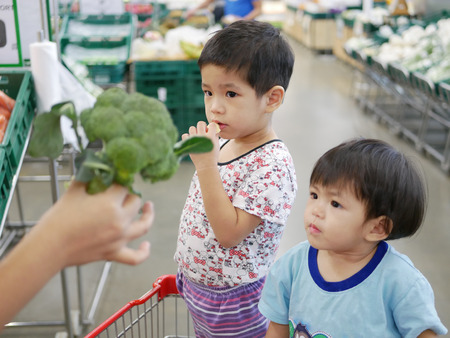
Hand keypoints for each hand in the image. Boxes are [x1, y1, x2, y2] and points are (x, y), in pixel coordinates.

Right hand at [38, 181, 153, 266]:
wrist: (50, 246)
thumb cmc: (59, 219)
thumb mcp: (74, 191)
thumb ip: (87, 177)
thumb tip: (94, 166)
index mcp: (110, 203)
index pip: (124, 187)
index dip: (120, 181)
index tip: (117, 179)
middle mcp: (120, 221)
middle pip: (135, 203)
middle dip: (130, 195)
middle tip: (123, 192)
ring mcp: (119, 239)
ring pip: (143, 226)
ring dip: (148, 215)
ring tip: (148, 207)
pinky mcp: (114, 253)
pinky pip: (135, 257)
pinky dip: (144, 252)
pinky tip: (146, 245)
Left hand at [182, 121, 219, 170]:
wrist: (206, 165)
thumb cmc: (213, 156)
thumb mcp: (217, 145)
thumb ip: (216, 136)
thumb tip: (214, 129)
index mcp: (211, 137)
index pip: (212, 125)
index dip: (212, 127)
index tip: (212, 131)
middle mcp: (202, 137)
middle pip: (200, 123)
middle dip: (203, 126)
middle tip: (204, 132)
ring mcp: (194, 140)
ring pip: (192, 128)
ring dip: (195, 131)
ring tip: (197, 137)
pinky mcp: (188, 144)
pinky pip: (185, 135)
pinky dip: (188, 137)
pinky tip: (192, 140)